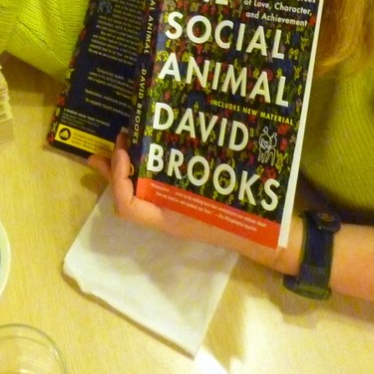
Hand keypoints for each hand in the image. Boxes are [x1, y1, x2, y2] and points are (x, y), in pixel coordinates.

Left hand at [89, 134, 284, 253]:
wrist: (258, 236)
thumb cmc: (233, 217)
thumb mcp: (208, 199)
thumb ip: (188, 181)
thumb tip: (159, 159)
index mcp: (165, 218)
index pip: (126, 205)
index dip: (117, 178)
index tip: (123, 148)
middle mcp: (162, 216)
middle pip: (125, 196)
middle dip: (114, 169)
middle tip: (119, 137)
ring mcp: (169, 210)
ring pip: (136, 190)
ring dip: (128, 167)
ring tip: (126, 140)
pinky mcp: (179, 202)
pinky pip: (153, 187)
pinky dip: (147, 169)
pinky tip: (153, 150)